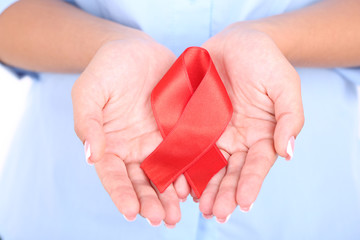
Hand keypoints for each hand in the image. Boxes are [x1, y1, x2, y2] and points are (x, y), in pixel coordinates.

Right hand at [72, 39, 187, 226]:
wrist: (136, 50)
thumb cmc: (107, 69)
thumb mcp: (89, 91)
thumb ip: (88, 122)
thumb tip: (92, 156)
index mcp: (110, 145)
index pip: (113, 175)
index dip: (121, 194)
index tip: (131, 212)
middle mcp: (135, 149)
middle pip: (141, 181)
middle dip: (150, 202)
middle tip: (161, 219)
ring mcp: (158, 141)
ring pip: (165, 173)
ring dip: (171, 195)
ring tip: (178, 213)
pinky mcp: (179, 130)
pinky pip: (185, 153)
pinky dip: (190, 171)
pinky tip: (195, 185)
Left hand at [199, 24, 303, 220]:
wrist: (236, 41)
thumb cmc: (264, 60)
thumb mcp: (284, 85)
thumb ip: (290, 118)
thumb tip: (288, 153)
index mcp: (261, 134)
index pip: (257, 164)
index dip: (251, 183)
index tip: (244, 203)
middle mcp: (237, 139)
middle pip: (230, 171)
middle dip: (224, 193)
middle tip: (215, 213)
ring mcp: (213, 132)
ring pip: (208, 165)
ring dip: (203, 187)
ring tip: (198, 206)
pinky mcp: (192, 122)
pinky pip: (187, 145)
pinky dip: (183, 164)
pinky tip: (178, 180)